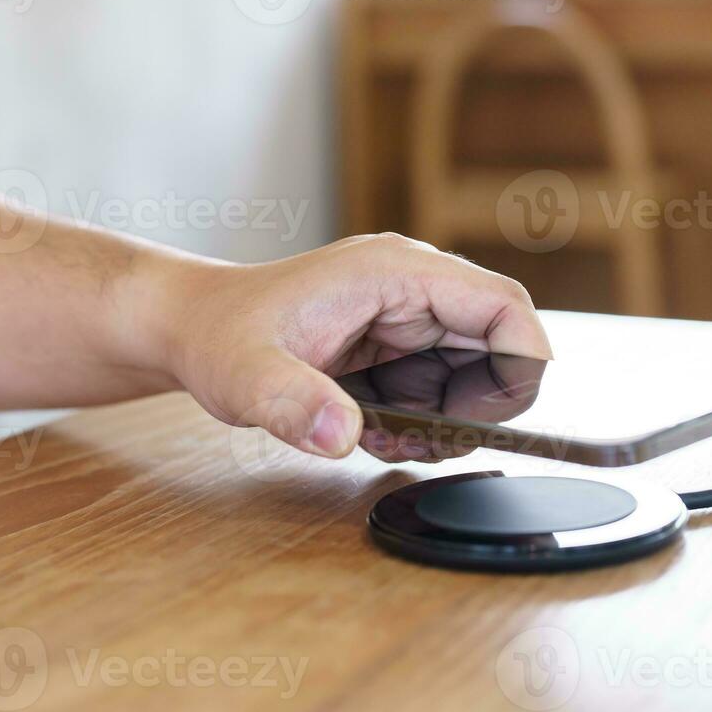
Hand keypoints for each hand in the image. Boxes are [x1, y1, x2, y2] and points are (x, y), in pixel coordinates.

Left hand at [162, 233, 551, 460]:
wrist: (191, 328)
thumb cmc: (217, 336)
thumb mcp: (245, 376)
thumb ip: (290, 403)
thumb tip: (339, 436)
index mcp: (394, 272)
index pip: (502, 305)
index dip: (521, 365)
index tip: (494, 423)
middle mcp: (412, 286)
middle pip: (499, 345)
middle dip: (476, 407)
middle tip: (421, 439)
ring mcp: (407, 313)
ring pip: (474, 373)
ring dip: (445, 419)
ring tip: (383, 435)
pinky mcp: (397, 341)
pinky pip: (442, 387)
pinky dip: (422, 420)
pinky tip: (372, 429)